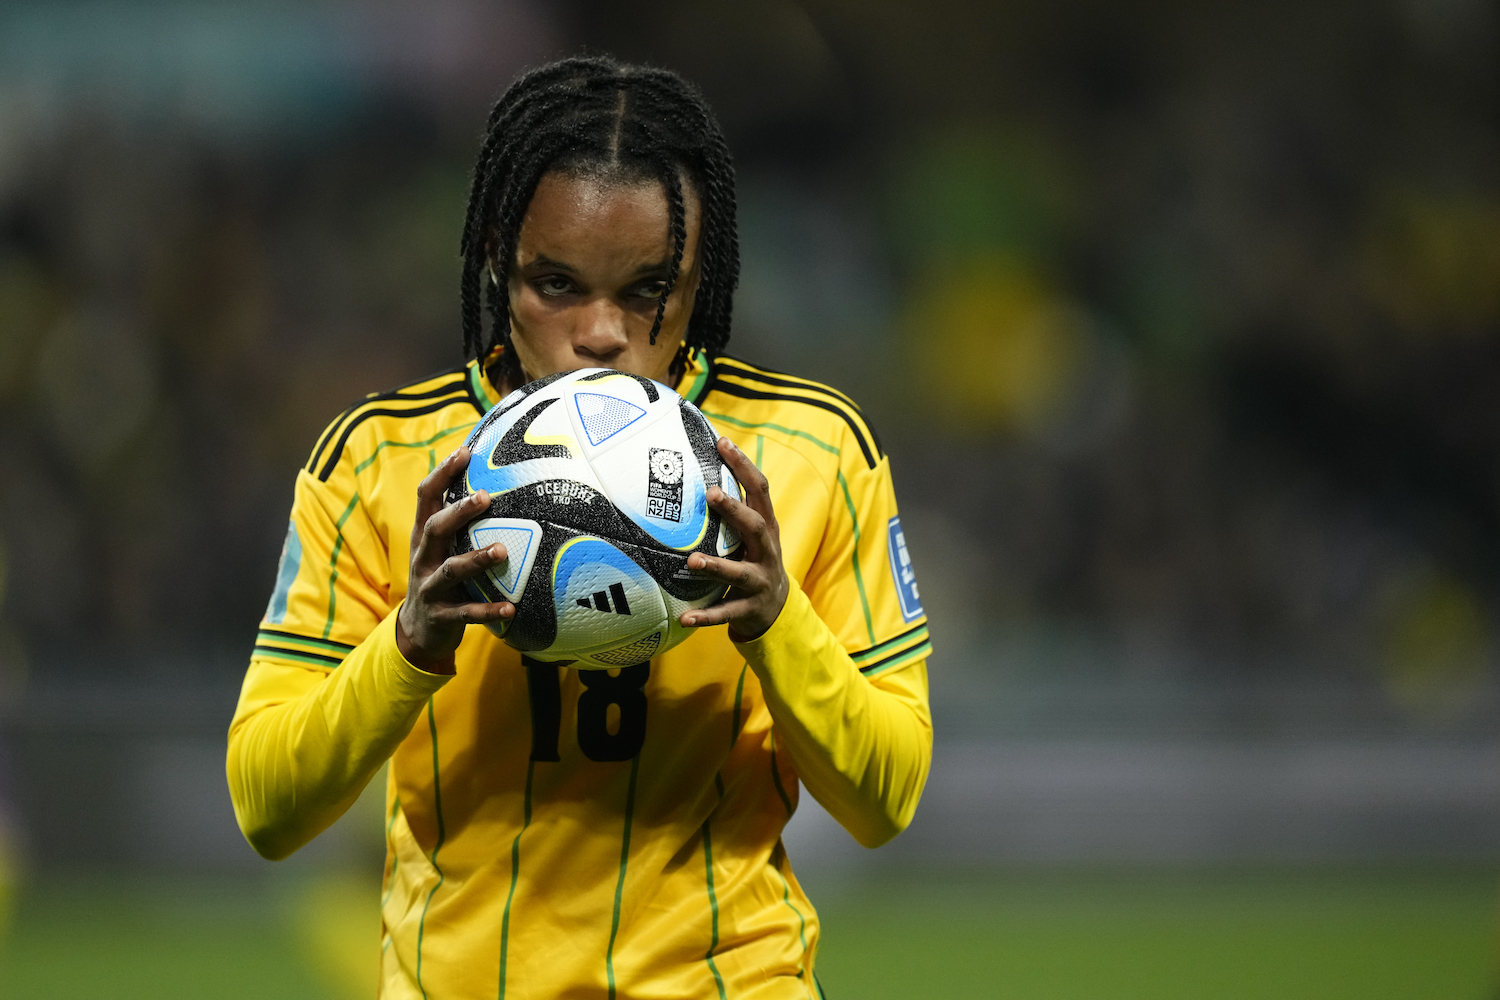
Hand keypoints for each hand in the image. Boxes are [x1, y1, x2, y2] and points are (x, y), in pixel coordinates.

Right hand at [396, 447, 514, 670]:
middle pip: (434, 528)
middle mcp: (423, 558)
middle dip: (458, 512)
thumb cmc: (440, 578)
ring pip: (450, 569)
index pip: (426, 497)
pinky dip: (488, 610)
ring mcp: (429, 587)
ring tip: (503, 550)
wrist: (417, 631)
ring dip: (476, 559)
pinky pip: (466, 613)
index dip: (442, 473)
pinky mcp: (441, 616)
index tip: (465, 452)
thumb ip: (460, 522)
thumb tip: (496, 482)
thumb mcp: (442, 548)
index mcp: (423, 536)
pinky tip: (512, 607)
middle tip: (485, 497)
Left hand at [679, 437, 788, 641]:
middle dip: (735, 510)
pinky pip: (726, 612)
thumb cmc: (753, 561)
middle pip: (755, 526)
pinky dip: (706, 616)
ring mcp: (759, 581)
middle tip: (711, 493)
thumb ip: (732, 511)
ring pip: (739, 573)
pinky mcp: (749, 609)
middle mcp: (766, 551)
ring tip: (692, 562)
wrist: (777, 611)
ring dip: (716, 566)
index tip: (723, 443)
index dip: (743, 465)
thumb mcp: (751, 535)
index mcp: (765, 527)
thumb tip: (695, 471)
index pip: (759, 490)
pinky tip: (684, 616)